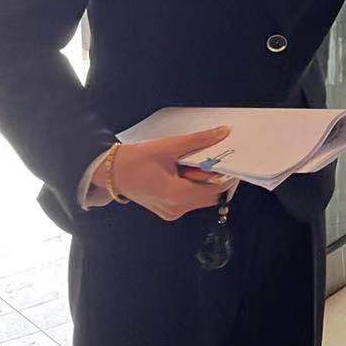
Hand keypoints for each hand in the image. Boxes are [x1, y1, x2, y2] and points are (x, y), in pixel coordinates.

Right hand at [97, 126, 237, 221]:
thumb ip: (199, 140)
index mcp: (177, 194)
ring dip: (201, 182)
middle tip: (209, 161)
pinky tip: (180, 173)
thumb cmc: (138, 159)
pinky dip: (191, 187)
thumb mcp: (170, 146)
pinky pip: (189, 200)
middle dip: (213, 179)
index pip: (215, 190)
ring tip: (187, 165)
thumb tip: (223, 132)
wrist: (112, 172)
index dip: (227, 177)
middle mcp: (176, 208)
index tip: (233, 164)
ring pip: (200, 199)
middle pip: (210, 196)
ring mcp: (172, 212)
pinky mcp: (168, 211)